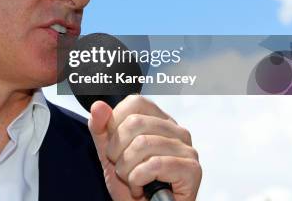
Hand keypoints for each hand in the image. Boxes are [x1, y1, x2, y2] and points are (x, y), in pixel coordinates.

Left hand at [87, 96, 201, 200]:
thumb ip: (100, 128)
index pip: (134, 102)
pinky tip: (143, 188)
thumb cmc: (132, 183)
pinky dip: (139, 180)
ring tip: (133, 179)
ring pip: (142, 144)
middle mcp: (176, 131)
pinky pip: (154, 165)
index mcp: (159, 120)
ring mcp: (187, 149)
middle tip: (123, 168)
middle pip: (135, 123)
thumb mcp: (108, 153)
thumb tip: (98, 106)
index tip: (117, 147)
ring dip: (127, 169)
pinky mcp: (192, 169)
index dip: (116, 125)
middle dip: (118, 151)